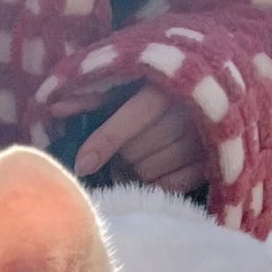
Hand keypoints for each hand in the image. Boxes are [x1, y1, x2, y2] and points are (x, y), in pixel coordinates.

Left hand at [51, 81, 206, 192]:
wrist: (217, 90)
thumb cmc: (161, 88)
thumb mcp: (129, 84)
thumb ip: (93, 95)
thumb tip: (54, 108)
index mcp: (163, 90)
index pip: (129, 120)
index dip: (103, 143)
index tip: (82, 165)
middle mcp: (185, 115)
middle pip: (135, 152)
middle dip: (122, 154)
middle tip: (124, 148)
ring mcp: (201, 143)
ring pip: (148, 171)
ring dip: (136, 169)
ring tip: (141, 157)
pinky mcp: (210, 165)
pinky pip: (168, 187)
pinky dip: (155, 183)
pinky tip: (155, 169)